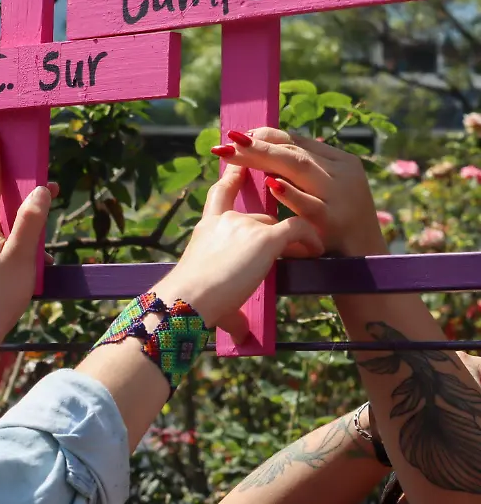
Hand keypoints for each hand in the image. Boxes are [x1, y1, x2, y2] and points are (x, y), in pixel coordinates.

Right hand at [155, 163, 324, 341]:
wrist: (188, 298)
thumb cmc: (189, 302)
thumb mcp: (206, 291)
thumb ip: (229, 311)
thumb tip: (240, 336)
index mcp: (206, 228)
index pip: (220, 194)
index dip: (231, 178)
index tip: (239, 166)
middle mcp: (226, 220)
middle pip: (259, 217)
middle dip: (273, 232)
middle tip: (290, 247)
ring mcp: (245, 225)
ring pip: (278, 225)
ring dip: (293, 239)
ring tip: (309, 251)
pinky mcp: (265, 237)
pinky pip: (297, 229)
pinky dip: (309, 239)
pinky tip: (315, 250)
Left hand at [212, 127, 386, 256]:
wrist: (364, 261)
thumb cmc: (336, 222)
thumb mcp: (324, 191)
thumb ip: (301, 171)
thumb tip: (261, 145)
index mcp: (340, 162)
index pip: (296, 142)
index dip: (265, 136)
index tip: (236, 135)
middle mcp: (342, 173)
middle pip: (293, 152)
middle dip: (257, 145)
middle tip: (227, 141)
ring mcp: (339, 197)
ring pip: (299, 168)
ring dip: (265, 157)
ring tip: (237, 151)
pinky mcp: (333, 222)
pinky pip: (308, 205)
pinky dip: (290, 194)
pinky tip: (270, 184)